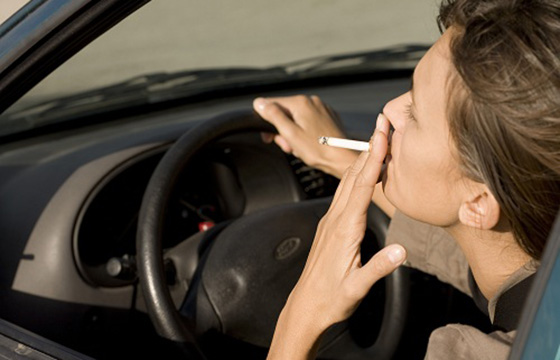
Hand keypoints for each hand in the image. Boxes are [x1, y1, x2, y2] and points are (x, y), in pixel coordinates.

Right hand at [253, 95, 358, 177]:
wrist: (343, 158)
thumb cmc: (318, 149)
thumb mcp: (290, 134)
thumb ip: (273, 116)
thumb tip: (259, 103)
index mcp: (301, 102)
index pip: (272, 104)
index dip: (266, 121)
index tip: (267, 136)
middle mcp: (312, 101)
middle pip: (285, 113)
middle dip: (282, 131)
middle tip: (288, 146)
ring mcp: (321, 109)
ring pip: (296, 119)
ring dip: (293, 134)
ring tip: (299, 148)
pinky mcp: (327, 118)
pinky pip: (308, 122)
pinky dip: (304, 133)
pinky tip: (308, 145)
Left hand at [267, 122, 406, 359]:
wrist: (307, 306)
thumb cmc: (332, 299)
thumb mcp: (356, 288)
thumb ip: (378, 268)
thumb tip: (402, 251)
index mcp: (344, 229)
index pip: (361, 186)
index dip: (374, 159)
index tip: (383, 136)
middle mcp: (335, 219)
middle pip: (353, 176)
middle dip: (369, 149)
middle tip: (383, 124)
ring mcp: (330, 221)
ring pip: (346, 182)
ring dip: (362, 160)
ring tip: (377, 141)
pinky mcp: (330, 226)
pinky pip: (343, 193)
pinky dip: (356, 176)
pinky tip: (363, 173)